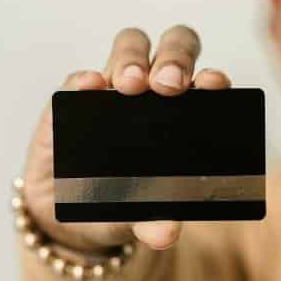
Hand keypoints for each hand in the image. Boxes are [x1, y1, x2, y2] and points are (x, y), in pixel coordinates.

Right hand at [20, 25, 230, 251]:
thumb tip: (166, 233)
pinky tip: (88, 87)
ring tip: (130, 86)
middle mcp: (153, 91)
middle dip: (174, 58)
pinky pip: (79, 78)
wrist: (67, 211)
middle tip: (168, 85)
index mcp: (184, 114)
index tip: (213, 85)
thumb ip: (154, 224)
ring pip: (130, 46)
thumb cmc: (119, 202)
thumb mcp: (138, 219)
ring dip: (132, 59)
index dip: (211, 78)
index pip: (205, 81)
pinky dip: (84, 78)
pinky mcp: (72, 99)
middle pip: (173, 48)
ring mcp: (112, 90)